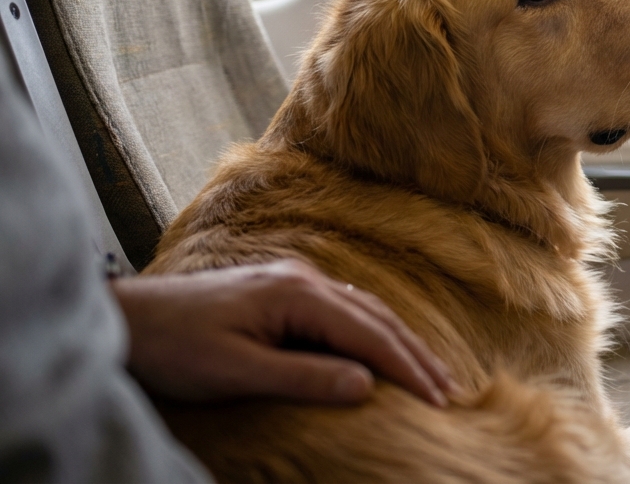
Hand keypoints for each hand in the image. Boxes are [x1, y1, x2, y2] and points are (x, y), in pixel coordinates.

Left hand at [111, 259, 455, 406]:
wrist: (127, 317)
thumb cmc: (174, 347)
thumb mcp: (237, 371)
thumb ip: (303, 377)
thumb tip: (367, 386)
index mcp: (298, 295)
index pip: (370, 334)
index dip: (409, 368)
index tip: (440, 401)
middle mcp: (305, 279)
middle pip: (378, 317)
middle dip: (417, 356)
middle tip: (452, 394)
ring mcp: (294, 281)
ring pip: (366, 311)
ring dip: (401, 344)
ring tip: (431, 376)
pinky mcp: (282, 291)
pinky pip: (345, 311)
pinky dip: (375, 333)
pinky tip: (383, 349)